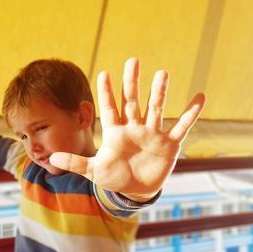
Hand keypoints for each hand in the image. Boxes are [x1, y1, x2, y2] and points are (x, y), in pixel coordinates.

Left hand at [50, 58, 205, 201]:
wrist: (134, 190)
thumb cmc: (113, 177)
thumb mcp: (93, 171)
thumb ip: (75, 163)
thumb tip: (52, 158)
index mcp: (115, 132)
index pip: (110, 108)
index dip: (106, 92)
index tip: (103, 73)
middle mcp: (134, 128)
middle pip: (132, 101)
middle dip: (131, 82)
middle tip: (132, 61)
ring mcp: (152, 134)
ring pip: (156, 108)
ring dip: (159, 92)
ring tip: (162, 73)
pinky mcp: (169, 145)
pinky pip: (182, 126)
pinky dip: (192, 114)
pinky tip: (200, 97)